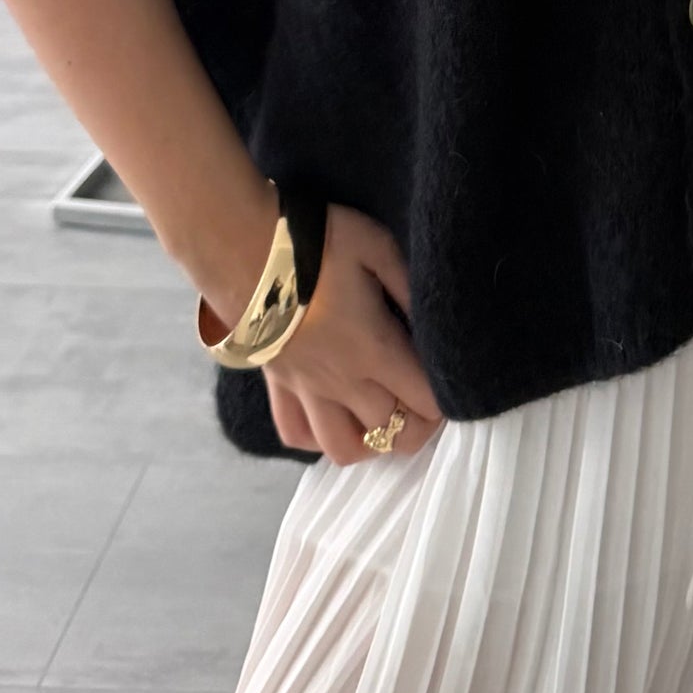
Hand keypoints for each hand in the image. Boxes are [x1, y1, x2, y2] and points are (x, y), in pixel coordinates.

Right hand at [260, 203, 445, 465]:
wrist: (242, 249)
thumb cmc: (316, 242)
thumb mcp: (377, 248)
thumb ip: (409, 286)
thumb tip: (435, 320)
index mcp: (377, 349)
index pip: (427, 403)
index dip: (446, 400)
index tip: (449, 381)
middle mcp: (344, 382)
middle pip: (394, 436)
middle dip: (419, 426)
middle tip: (422, 401)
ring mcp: (307, 390)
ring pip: (344, 450)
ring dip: (371, 442)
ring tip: (381, 417)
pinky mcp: (277, 387)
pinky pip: (296, 435)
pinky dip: (318, 438)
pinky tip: (332, 415)